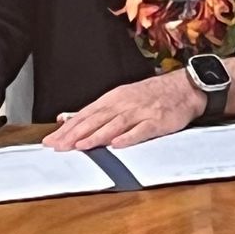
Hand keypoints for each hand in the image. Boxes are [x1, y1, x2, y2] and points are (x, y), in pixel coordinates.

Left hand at [42, 70, 205, 150]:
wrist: (182, 87)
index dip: (68, 128)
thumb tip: (67, 119)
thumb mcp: (120, 98)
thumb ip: (96, 111)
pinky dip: (129, 137)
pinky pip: (141, 130)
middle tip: (59, 146)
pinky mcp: (157, 121)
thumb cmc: (150, 95)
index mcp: (113, 99)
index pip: (85, 114)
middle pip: (96, 119)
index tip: (52, 140)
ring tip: (81, 146)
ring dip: (97, 135)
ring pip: (115, 124)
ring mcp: (140, 112)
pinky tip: (117, 145)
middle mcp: (124, 104)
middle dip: (76, 133)